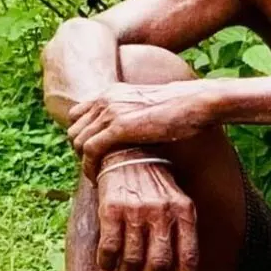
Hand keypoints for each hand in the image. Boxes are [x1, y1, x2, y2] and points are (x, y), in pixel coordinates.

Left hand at [68, 81, 215, 179]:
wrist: (197, 102)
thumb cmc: (184, 107)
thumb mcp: (151, 106)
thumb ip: (135, 114)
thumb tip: (137, 129)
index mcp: (112, 92)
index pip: (79, 114)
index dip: (82, 135)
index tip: (94, 153)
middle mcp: (106, 99)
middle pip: (74, 129)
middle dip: (80, 151)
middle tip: (95, 167)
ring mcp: (110, 112)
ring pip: (78, 141)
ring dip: (84, 161)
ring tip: (97, 175)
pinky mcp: (118, 128)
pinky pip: (90, 150)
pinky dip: (90, 166)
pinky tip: (97, 178)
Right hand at [95, 153, 197, 270]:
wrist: (127, 152)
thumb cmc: (156, 186)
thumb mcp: (178, 204)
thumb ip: (181, 234)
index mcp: (186, 212)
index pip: (189, 257)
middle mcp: (164, 212)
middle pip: (160, 263)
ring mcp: (137, 210)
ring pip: (133, 260)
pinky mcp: (111, 208)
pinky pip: (109, 247)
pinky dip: (108, 263)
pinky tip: (108, 267)